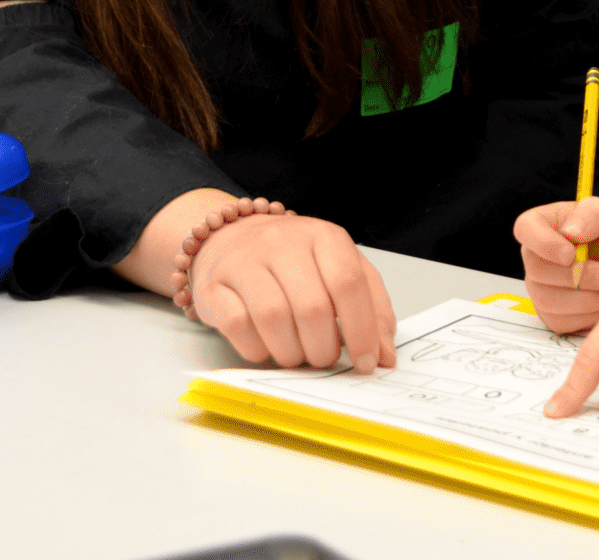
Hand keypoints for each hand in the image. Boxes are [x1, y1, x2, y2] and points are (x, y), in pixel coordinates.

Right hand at [187, 211, 397, 372]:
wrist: (231, 238)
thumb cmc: (296, 262)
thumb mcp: (342, 270)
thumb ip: (371, 309)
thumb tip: (385, 356)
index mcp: (324, 237)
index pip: (349, 284)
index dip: (362, 330)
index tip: (366, 362)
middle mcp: (283, 242)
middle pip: (312, 307)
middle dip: (324, 348)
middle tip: (324, 358)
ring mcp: (244, 261)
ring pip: (273, 318)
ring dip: (292, 352)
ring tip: (297, 355)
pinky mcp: (213, 284)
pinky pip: (237, 326)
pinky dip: (257, 348)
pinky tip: (266, 346)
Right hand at [515, 197, 598, 333]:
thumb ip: (595, 213)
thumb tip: (569, 232)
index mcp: (549, 224)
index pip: (526, 227)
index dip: (542, 242)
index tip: (570, 253)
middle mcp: (539, 255)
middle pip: (536, 269)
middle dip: (577, 276)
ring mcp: (543, 286)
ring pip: (547, 299)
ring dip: (586, 298)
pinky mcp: (553, 314)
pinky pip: (559, 321)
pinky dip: (587, 315)